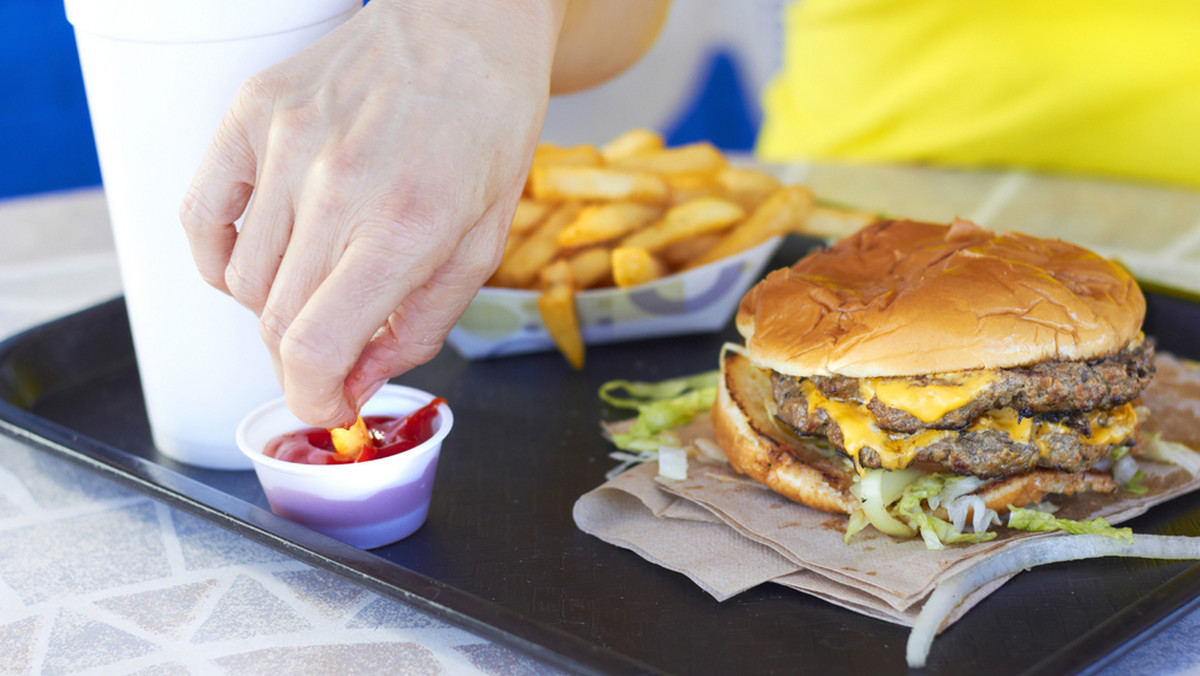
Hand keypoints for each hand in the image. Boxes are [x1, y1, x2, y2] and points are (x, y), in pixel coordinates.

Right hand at [180, 0, 563, 426]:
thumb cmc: (487, 127)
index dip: (314, 399)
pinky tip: (263, 257)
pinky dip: (221, 258)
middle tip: (333, 354)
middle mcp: (336, 185)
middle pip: (276, 322)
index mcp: (405, 224)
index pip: (315, 347)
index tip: (327, 407)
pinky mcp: (252, 113)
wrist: (466, 24)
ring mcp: (285, 144)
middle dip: (304, 361)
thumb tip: (357, 381)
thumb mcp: (481, 242)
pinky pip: (201, 218)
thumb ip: (419, 324)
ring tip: (320, 283)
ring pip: (242, 280)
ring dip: (275, 308)